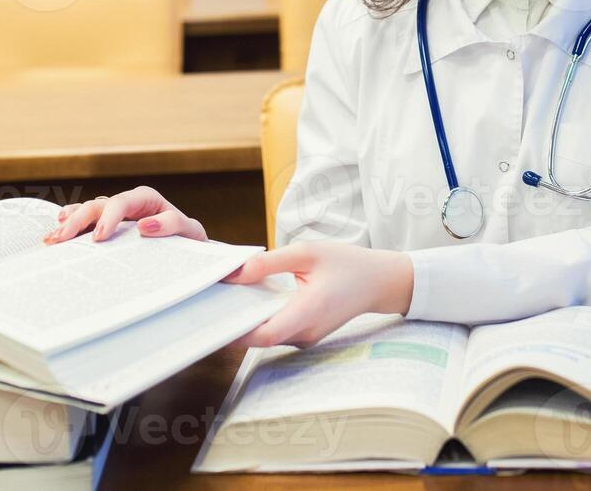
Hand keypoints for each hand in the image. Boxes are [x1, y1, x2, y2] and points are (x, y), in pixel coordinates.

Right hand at [42, 186, 207, 244]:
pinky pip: (84, 224)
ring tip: (52, 239)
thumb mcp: (190, 232)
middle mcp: (126, 204)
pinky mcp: (106, 229)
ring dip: (68, 224)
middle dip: (78, 221)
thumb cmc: (189, 241)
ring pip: (86, 212)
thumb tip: (144, 225)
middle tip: (61, 239)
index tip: (98, 238)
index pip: (121, 202)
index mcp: (146, 199)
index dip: (108, 217)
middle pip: (97, 205)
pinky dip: (69, 228)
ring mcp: (113, 216)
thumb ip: (173, 224)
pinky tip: (54, 239)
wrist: (189, 254)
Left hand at [221, 241, 413, 347]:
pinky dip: (263, 319)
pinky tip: (253, 299)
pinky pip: (279, 332)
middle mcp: (306, 332)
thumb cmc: (346, 263)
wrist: (378, 281)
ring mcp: (307, 337)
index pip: (264, 335)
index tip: (214, 316)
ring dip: (249, 320)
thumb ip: (269, 263)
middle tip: (212, 301)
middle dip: (235, 322)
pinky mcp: (307, 336)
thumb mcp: (307, 252)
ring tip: (229, 297)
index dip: (236, 331)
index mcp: (308, 311)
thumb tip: (234, 274)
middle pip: (260, 337)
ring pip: (268, 336)